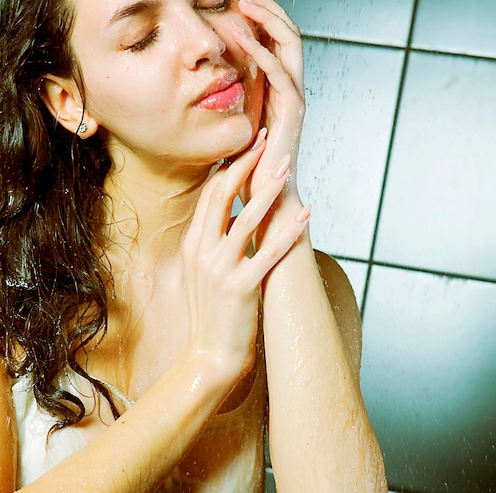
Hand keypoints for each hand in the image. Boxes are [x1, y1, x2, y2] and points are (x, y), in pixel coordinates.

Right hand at [181, 133, 309, 380]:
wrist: (209, 357)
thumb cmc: (211, 313)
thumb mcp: (202, 271)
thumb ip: (213, 241)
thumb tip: (235, 215)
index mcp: (193, 244)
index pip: (210, 195)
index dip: (229, 167)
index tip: (246, 146)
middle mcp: (202, 251)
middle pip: (221, 195)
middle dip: (245, 165)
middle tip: (264, 141)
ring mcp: (219, 269)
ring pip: (245, 219)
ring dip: (267, 190)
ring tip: (285, 167)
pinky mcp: (241, 287)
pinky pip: (268, 253)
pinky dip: (288, 231)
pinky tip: (306, 214)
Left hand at [232, 0, 304, 204]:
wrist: (266, 198)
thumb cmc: (248, 165)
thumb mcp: (238, 122)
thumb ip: (234, 98)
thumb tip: (211, 79)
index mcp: (280, 86)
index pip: (276, 39)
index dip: (259, 13)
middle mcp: (292, 86)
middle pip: (287, 32)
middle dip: (264, 4)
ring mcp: (295, 97)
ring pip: (289, 44)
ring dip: (266, 18)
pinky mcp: (292, 112)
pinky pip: (280, 74)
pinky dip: (261, 53)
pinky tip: (241, 38)